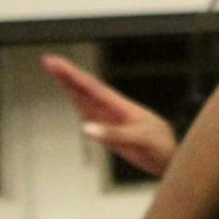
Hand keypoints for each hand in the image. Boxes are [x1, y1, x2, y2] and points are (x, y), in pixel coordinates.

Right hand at [40, 55, 177, 176]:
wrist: (170, 157)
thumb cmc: (161, 146)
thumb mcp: (141, 140)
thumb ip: (115, 134)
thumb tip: (86, 128)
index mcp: (120, 106)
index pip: (92, 87)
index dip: (73, 75)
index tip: (57, 63)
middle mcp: (112, 110)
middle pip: (85, 89)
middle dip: (67, 75)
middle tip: (48, 61)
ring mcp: (110, 119)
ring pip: (84, 99)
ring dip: (69, 86)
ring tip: (55, 71)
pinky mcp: (109, 131)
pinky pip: (89, 115)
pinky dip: (78, 104)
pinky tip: (71, 95)